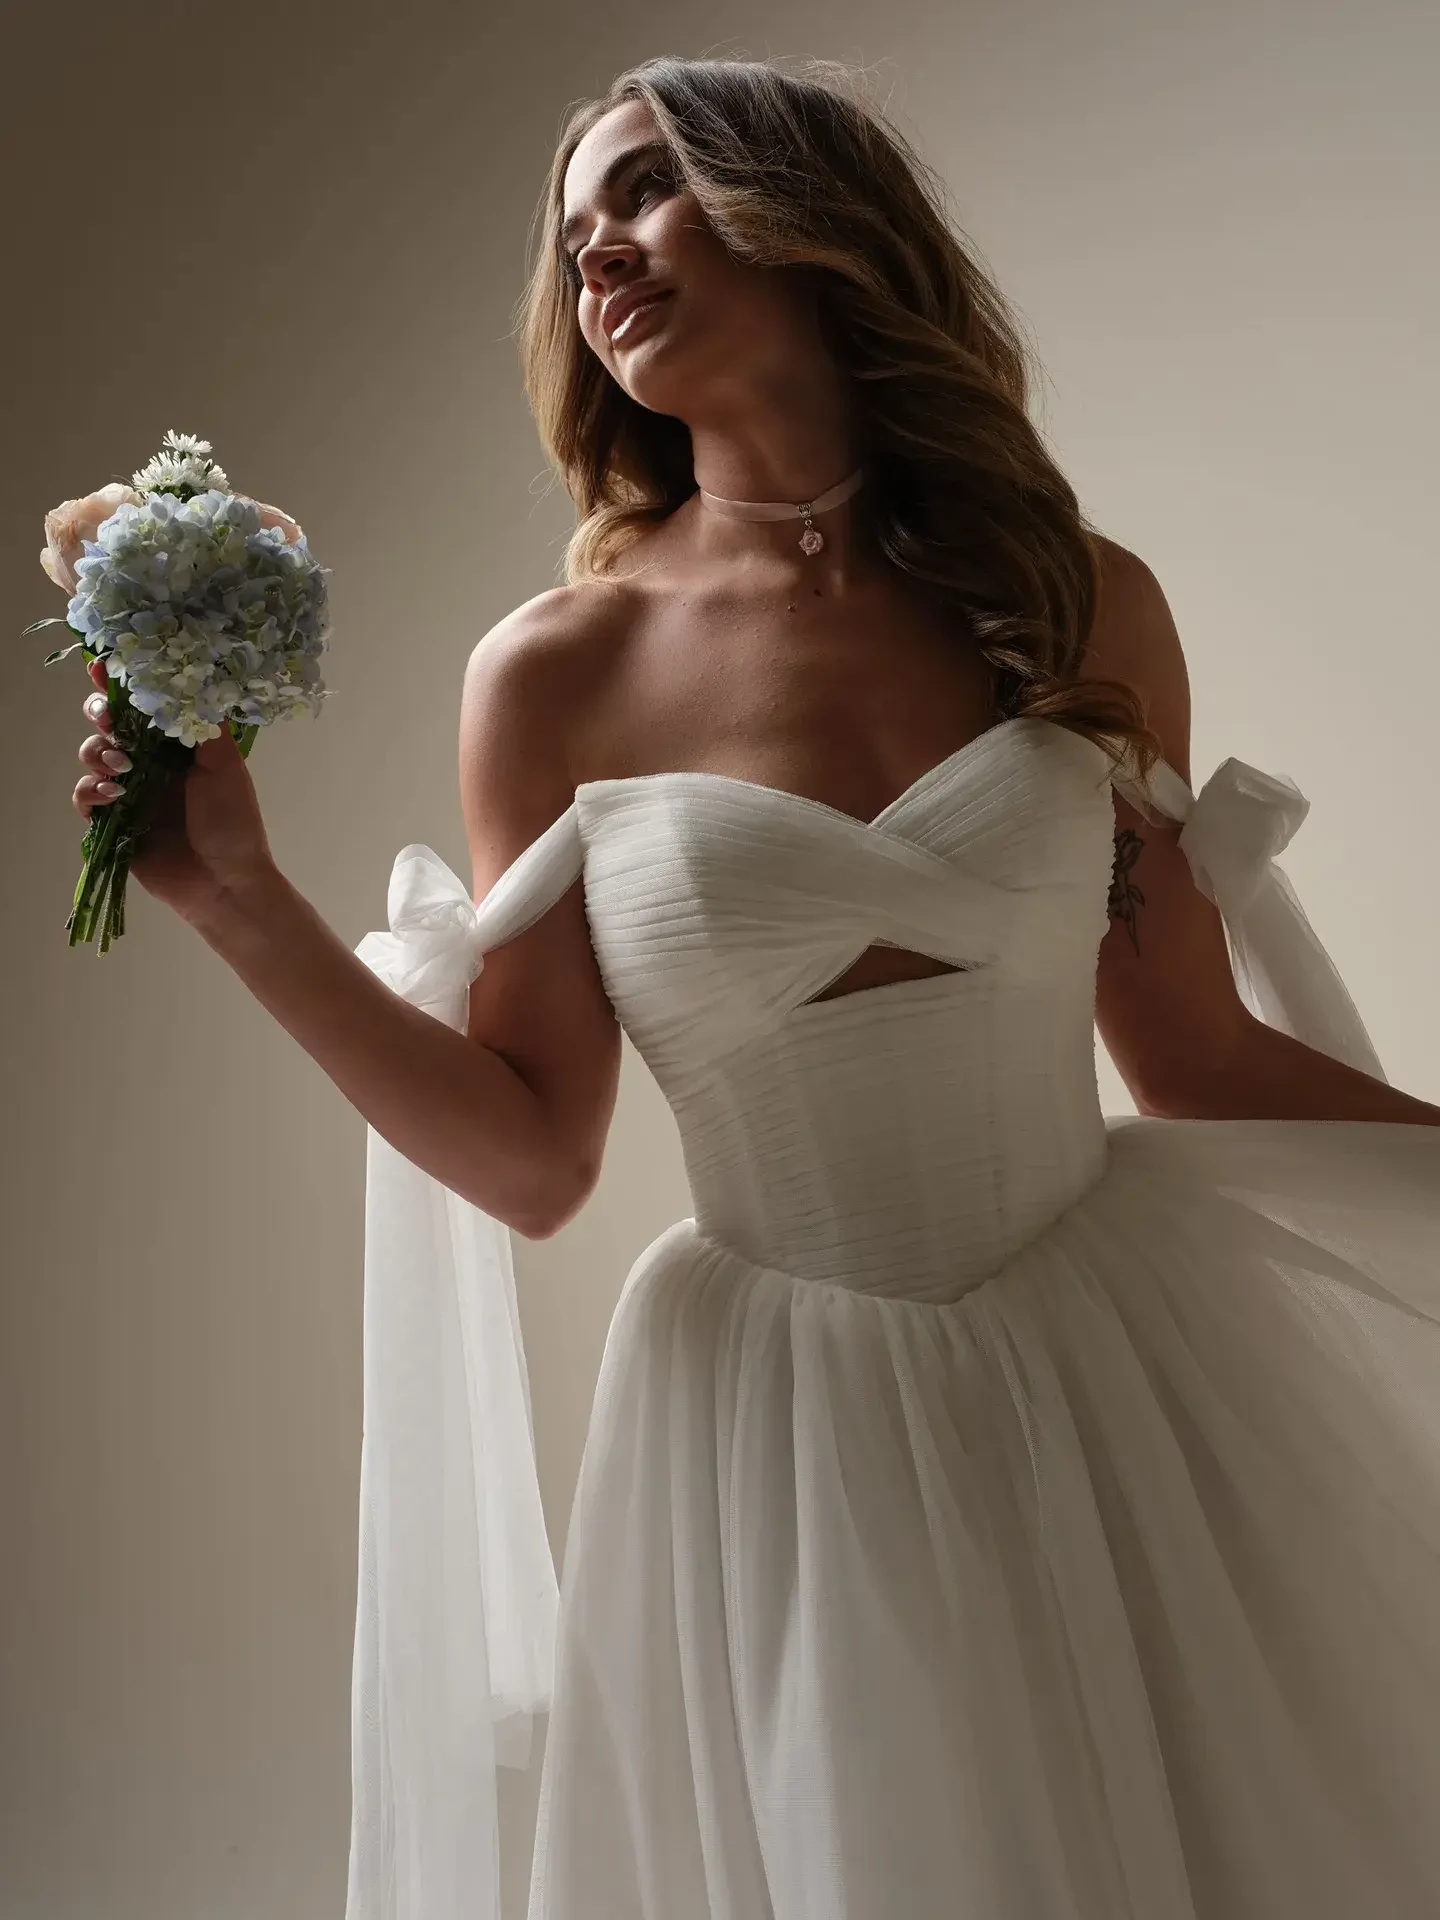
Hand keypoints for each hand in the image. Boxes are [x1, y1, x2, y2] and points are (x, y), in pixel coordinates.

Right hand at [73, 657, 278, 922]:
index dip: (120, 687)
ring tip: (121, 767)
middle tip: (109, 720)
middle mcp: (150, 764)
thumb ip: (205, 725)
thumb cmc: (233, 823)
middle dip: (100, 715)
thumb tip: (189, 680)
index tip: (102, 667)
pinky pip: (86, 797)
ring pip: (93, 757)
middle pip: (108, 726)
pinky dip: (91, 790)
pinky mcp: (113, 822)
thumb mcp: (227, 766)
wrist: (226, 882)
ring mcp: (129, 792)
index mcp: (177, 747)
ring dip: (98, 753)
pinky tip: (114, 795)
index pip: (143, 707)